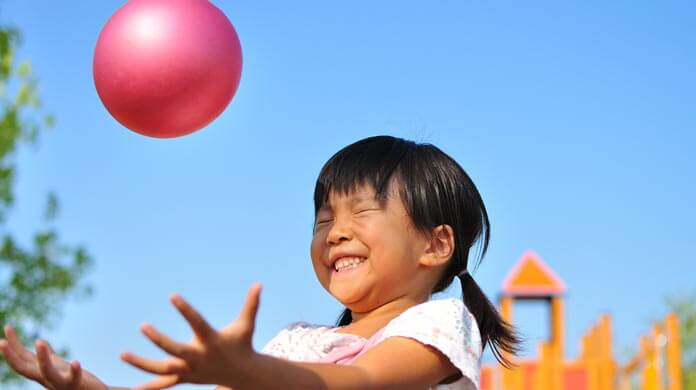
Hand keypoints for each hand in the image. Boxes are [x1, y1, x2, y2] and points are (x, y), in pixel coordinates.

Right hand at [0, 325, 106, 389]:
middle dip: (12, 356)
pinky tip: (76, 362)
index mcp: (42, 372)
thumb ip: (49, 356)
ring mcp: (60, 383)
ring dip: (42, 358)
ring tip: (40, 341)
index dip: (14, 345)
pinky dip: (74, 371)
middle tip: (0, 342)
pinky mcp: (76, 386)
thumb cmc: (75, 381)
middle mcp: (47, 379)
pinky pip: (74, 380)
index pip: (23, 358)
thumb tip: (41, 342)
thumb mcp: (59, 366)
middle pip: (25, 368)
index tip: (7, 327)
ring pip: (47, 372)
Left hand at [121, 283, 261, 389]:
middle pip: (175, 351)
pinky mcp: (184, 378)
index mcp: (211, 341)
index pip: (196, 323)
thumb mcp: (246, 325)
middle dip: (159, 340)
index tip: (172, 295)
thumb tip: (259, 283)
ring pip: (161, 369)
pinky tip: (129, 388)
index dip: (185, 310)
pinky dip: (147, 387)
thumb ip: (251, 305)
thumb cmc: (241, 344)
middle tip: (143, 326)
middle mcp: (198, 358)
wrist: (241, 375)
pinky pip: (162, 384)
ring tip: (122, 354)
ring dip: (141, 364)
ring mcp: (189, 370)